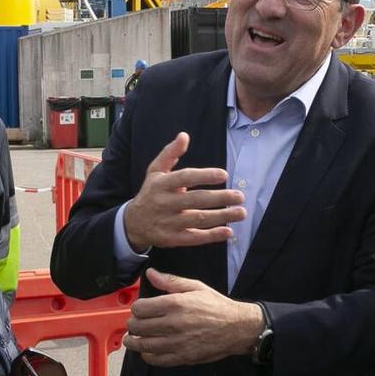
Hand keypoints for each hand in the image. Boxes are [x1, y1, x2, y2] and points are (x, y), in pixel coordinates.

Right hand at [122, 132, 245, 252]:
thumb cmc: (151, 192)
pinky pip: (194, 238)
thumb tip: (184, 136)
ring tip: (241, 212)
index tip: (224, 174)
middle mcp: (164, 203)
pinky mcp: (172, 239)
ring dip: (221, 216)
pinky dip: (212, 236)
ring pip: (198, 219)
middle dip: (220, 198)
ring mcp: (168, 223)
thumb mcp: (155, 171)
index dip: (205, 175)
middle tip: (240, 196)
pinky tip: (228, 231)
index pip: (184, 178)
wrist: (133, 223)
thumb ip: (170, 153)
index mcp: (161, 184)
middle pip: (195, 200)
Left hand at [123, 269, 264, 367]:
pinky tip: (148, 351)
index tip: (139, 309)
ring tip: (132, 339)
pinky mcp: (182, 357)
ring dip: (134, 342)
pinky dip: (147, 356)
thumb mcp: (195, 287)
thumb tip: (150, 273)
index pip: (140, 308)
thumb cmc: (216, 306)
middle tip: (135, 324)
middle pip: (138, 327)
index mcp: (175, 304)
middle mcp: (173, 324)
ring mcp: (177, 342)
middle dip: (133, 324)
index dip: (136, 308)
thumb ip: (170, 281)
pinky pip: (156, 360)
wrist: (237, 327)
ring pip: (143, 345)